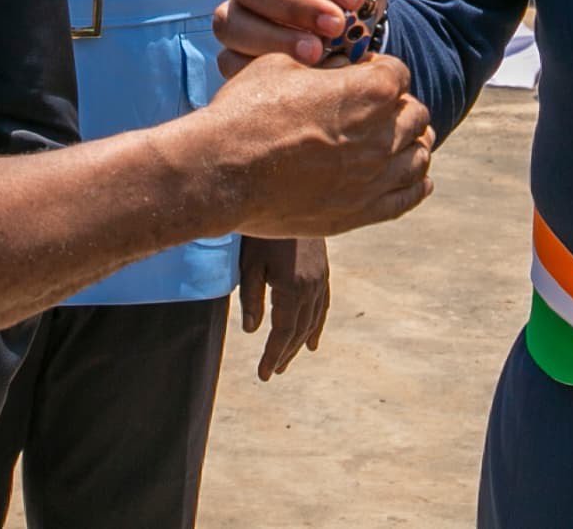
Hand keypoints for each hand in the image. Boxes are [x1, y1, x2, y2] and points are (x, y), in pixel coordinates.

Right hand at [193, 52, 430, 238]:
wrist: (223, 171)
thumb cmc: (247, 112)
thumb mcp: (283, 66)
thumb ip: (324, 65)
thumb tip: (342, 66)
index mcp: (369, 90)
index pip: (398, 72)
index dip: (379, 70)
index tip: (360, 75)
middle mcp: (383, 134)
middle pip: (415, 114)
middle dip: (397, 105)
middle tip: (373, 109)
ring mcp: (376, 177)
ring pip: (420, 155)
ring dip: (410, 143)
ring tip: (393, 141)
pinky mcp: (362, 211)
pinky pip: (409, 196)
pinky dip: (416, 182)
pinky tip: (413, 177)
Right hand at [215, 0, 386, 73]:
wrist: (341, 16)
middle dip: (294, 6)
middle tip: (335, 26)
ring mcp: (235, 8)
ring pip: (231, 21)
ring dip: (274, 39)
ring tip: (315, 52)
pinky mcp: (234, 46)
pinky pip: (229, 59)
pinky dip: (258, 67)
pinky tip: (293, 72)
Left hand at [239, 236, 330, 379]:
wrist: (292, 198)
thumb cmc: (262, 231)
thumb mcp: (250, 264)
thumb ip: (250, 298)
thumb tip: (250, 330)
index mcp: (292, 289)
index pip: (283, 332)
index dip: (273, 355)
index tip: (264, 374)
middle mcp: (311, 288)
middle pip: (298, 330)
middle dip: (285, 353)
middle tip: (272, 372)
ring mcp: (320, 279)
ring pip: (312, 320)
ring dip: (299, 343)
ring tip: (287, 360)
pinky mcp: (322, 271)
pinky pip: (322, 306)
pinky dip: (317, 325)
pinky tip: (312, 340)